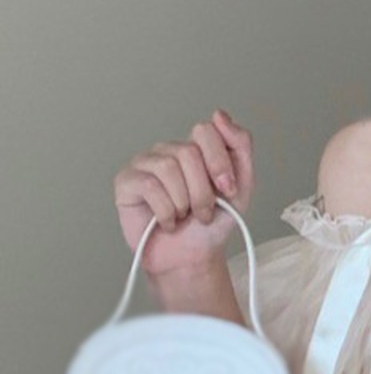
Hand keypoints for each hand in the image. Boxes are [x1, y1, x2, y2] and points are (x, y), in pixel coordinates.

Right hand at [113, 109, 253, 278]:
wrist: (191, 258)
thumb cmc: (211, 225)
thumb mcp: (240, 186)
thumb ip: (239, 147)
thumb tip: (219, 114)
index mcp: (196, 148)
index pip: (206, 131)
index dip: (219, 163)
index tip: (226, 190)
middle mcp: (169, 151)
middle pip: (189, 152)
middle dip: (203, 191)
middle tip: (204, 212)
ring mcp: (145, 164)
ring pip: (169, 167)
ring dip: (184, 203)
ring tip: (184, 217)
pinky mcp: (126, 181)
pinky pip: (150, 186)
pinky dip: (166, 212)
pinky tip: (167, 221)